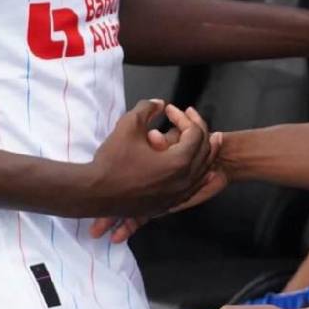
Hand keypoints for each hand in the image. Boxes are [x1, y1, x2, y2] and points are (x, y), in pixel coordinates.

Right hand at [85, 101, 217, 219]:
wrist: (96, 193)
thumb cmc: (113, 160)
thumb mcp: (128, 126)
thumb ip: (146, 109)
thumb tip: (159, 103)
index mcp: (179, 161)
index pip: (194, 134)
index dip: (184, 117)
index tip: (170, 110)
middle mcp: (184, 181)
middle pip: (204, 153)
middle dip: (202, 132)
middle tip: (196, 119)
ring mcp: (177, 196)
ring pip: (202, 173)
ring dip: (208, 154)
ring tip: (212, 142)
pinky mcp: (168, 204)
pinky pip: (193, 189)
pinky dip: (201, 176)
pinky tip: (202, 173)